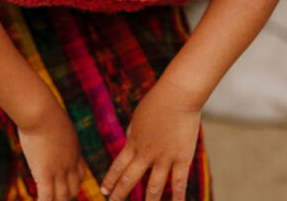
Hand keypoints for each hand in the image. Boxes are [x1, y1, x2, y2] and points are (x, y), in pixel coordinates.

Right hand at [16, 107, 90, 200]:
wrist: (41, 112)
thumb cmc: (44, 110)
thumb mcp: (56, 120)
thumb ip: (55, 128)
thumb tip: (47, 123)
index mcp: (74, 149)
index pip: (81, 173)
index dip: (75, 181)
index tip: (67, 184)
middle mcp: (70, 162)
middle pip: (74, 188)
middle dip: (67, 195)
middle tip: (57, 197)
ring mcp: (59, 169)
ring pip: (63, 196)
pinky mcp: (45, 173)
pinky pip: (47, 196)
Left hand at [100, 79, 201, 200]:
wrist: (177, 95)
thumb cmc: (158, 101)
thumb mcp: (138, 117)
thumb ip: (133, 132)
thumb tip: (129, 141)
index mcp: (134, 142)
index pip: (118, 166)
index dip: (110, 180)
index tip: (104, 191)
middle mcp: (146, 153)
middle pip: (130, 178)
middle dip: (120, 193)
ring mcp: (164, 157)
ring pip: (153, 187)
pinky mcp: (182, 158)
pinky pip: (179, 182)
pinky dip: (177, 197)